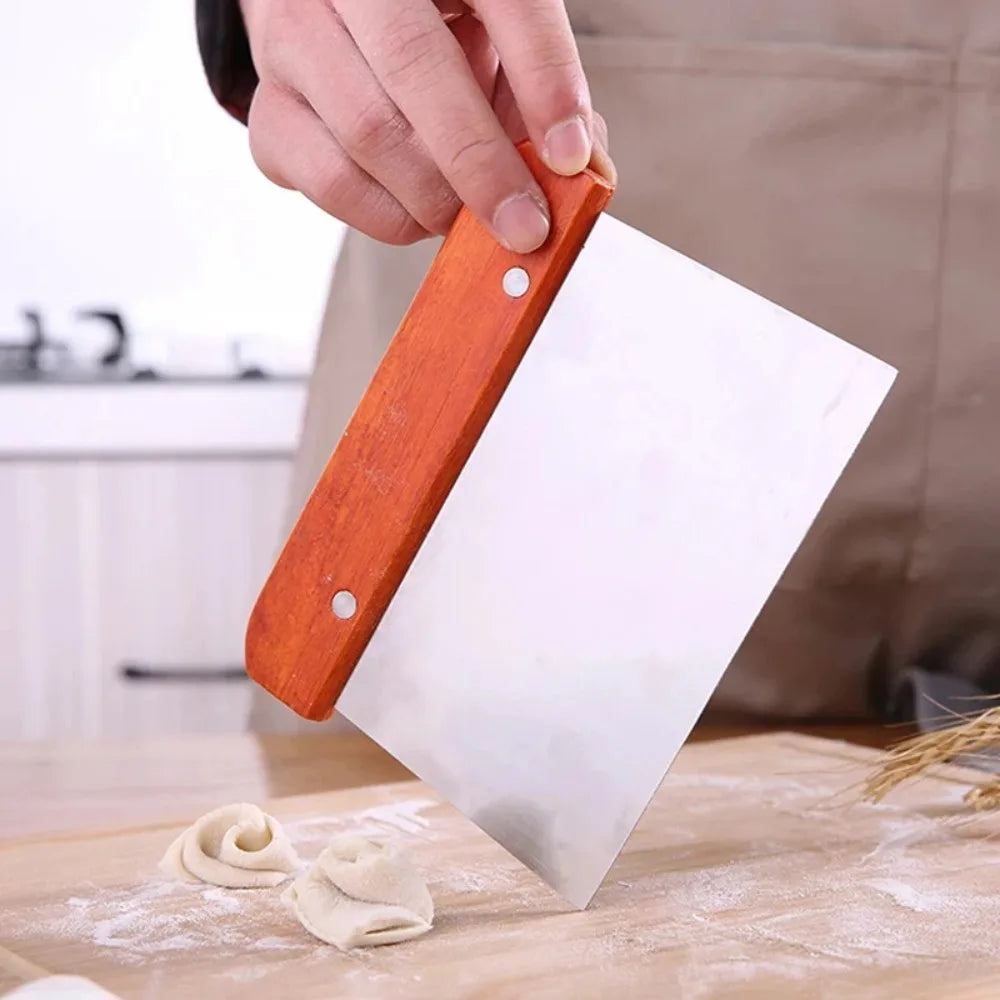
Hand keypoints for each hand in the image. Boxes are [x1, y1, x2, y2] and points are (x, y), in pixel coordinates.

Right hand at [240, 0, 612, 252]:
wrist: (340, 16)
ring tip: (469, 217)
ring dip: (435, 198)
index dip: (543, 79)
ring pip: (367, 133)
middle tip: (523, 224)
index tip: (571, 157)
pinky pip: (328, 179)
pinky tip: (415, 211)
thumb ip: (537, 86)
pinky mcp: (270, 107)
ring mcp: (293, 38)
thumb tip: (583, 171)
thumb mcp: (493, 30)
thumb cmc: (429, 24)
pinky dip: (386, 215)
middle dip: (481, 166)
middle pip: (416, 68)